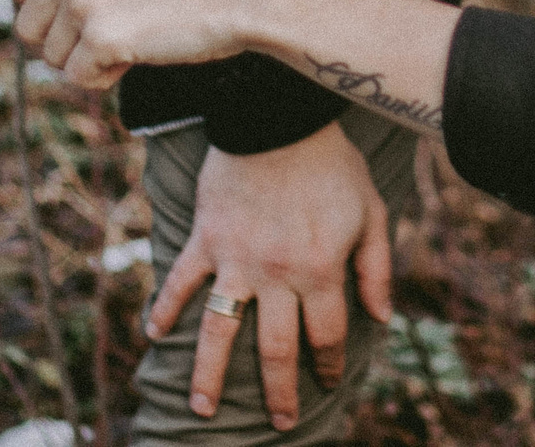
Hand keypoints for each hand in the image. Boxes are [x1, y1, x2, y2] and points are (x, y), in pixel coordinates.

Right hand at [146, 124, 393, 428]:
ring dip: (209, 374)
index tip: (328, 381)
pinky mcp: (206, 240)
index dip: (330, 364)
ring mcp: (235, 260)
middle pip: (277, 349)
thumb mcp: (371, 212)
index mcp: (320, 269)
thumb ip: (376, 268)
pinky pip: (179, 281)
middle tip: (279, 423)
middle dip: (280, 391)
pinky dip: (164, 308)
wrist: (279, 117)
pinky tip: (153, 335)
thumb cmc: (332, 164)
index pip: (327, 335)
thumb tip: (382, 317)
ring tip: (202, 409)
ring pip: (219, 331)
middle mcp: (276, 274)